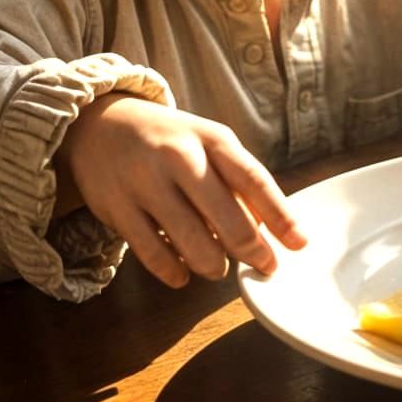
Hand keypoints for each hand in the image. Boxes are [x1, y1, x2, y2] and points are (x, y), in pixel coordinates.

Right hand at [54, 93, 306, 287]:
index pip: (255, 180)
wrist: (102, 125)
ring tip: (219, 268)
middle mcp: (180, 158)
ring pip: (191, 240)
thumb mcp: (209, 143)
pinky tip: (184, 276)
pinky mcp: (117, 208)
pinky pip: (152, 254)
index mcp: (212, 139)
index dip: (281, 216)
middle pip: (226, 216)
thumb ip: (239, 180)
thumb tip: (269, 227)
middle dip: (251, 249)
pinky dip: (173, 272)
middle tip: (265, 266)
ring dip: (213, 264)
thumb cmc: (171, 140)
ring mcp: (146, 183)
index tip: (299, 243)